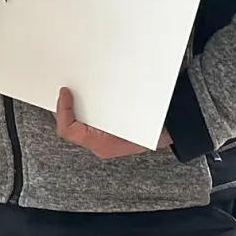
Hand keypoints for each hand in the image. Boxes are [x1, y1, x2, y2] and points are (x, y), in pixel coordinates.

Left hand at [55, 87, 169, 158]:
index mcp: (102, 144)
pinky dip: (85, 110)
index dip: (63, 110)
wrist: (173, 130)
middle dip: (64, 108)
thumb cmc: (154, 125)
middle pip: (70, 126)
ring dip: (74, 108)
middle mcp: (99, 145)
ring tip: (71, 91)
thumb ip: (108, 109)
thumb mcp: (130, 116)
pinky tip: (85, 96)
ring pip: (77, 124)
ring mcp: (102, 141)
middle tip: (62, 90)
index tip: (64, 92)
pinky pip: (88, 123)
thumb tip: (85, 90)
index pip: (70, 130)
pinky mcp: (106, 134)